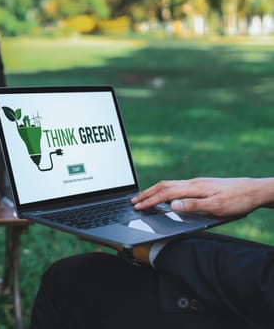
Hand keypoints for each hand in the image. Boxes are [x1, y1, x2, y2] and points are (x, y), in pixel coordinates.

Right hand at [132, 177, 273, 217]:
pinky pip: (177, 185)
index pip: (166, 193)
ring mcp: (197, 183)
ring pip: (169, 184)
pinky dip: (164, 190)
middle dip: (146, 193)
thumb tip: (172, 205)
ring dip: (154, 190)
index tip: (138, 207)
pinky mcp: (202, 185)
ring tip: (144, 197)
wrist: (255, 190)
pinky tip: (165, 195)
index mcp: (194, 188)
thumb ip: (193, 206)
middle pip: (163, 185)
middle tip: (134, 201)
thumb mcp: (216, 207)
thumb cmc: (238, 200)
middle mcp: (193, 183)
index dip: (150, 200)